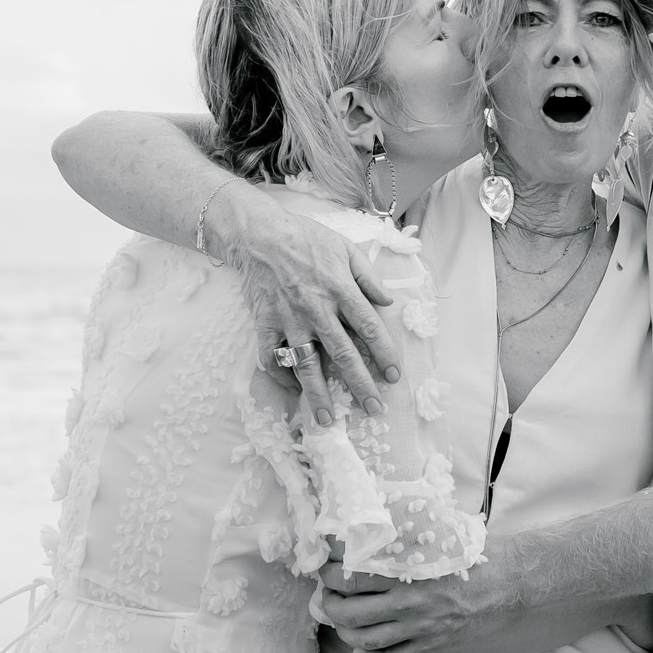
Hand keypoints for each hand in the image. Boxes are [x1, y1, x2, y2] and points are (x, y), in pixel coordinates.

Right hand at [217, 185, 400, 425]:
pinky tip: (293, 391)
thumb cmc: (305, 238)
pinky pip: (272, 357)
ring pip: (307, 364)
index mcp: (341, 290)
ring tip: (328, 419)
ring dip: (318, 394)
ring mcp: (289, 319)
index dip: (384, 354)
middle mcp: (317, 309)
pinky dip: (280, 376)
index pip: (370, 329)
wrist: (258, 233)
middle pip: (343, 354)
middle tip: (373, 408)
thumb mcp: (345, 248)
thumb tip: (388, 302)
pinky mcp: (265, 324)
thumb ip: (369, 277)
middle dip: (360, 384)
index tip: (394, 376)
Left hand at [316, 542, 520, 652]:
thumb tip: (372, 522)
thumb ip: (406, 533)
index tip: (323, 564)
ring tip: (340, 617)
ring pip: (364, 639)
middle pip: (350, 612)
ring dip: (344, 630)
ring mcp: (420, 628)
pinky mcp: (430, 646)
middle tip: (327, 592)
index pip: (353, 575)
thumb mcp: (440, 534)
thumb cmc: (474, 556)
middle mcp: (410, 603)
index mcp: (409, 571)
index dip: (330, 571)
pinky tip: (360, 649)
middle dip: (330, 603)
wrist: (510, 585)